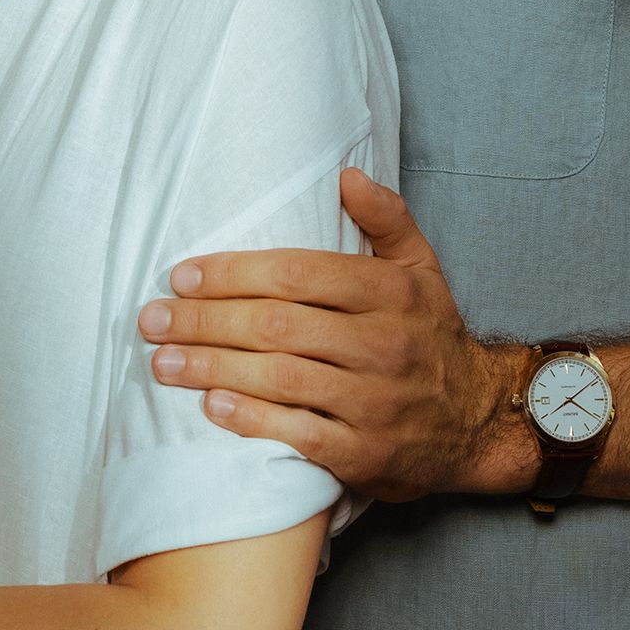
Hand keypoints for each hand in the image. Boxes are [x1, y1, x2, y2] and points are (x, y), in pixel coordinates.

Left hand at [139, 171, 536, 502]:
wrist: (477, 422)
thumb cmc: (431, 336)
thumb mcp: (422, 268)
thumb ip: (386, 218)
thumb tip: (346, 175)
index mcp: (392, 292)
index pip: (298, 274)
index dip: (233, 273)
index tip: (183, 276)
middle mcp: (385, 344)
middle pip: (277, 326)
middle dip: (206, 321)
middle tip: (152, 320)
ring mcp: (376, 402)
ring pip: (281, 379)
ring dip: (213, 369)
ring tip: (163, 362)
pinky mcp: (366, 454)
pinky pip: (299, 435)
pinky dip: (252, 421)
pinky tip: (212, 407)